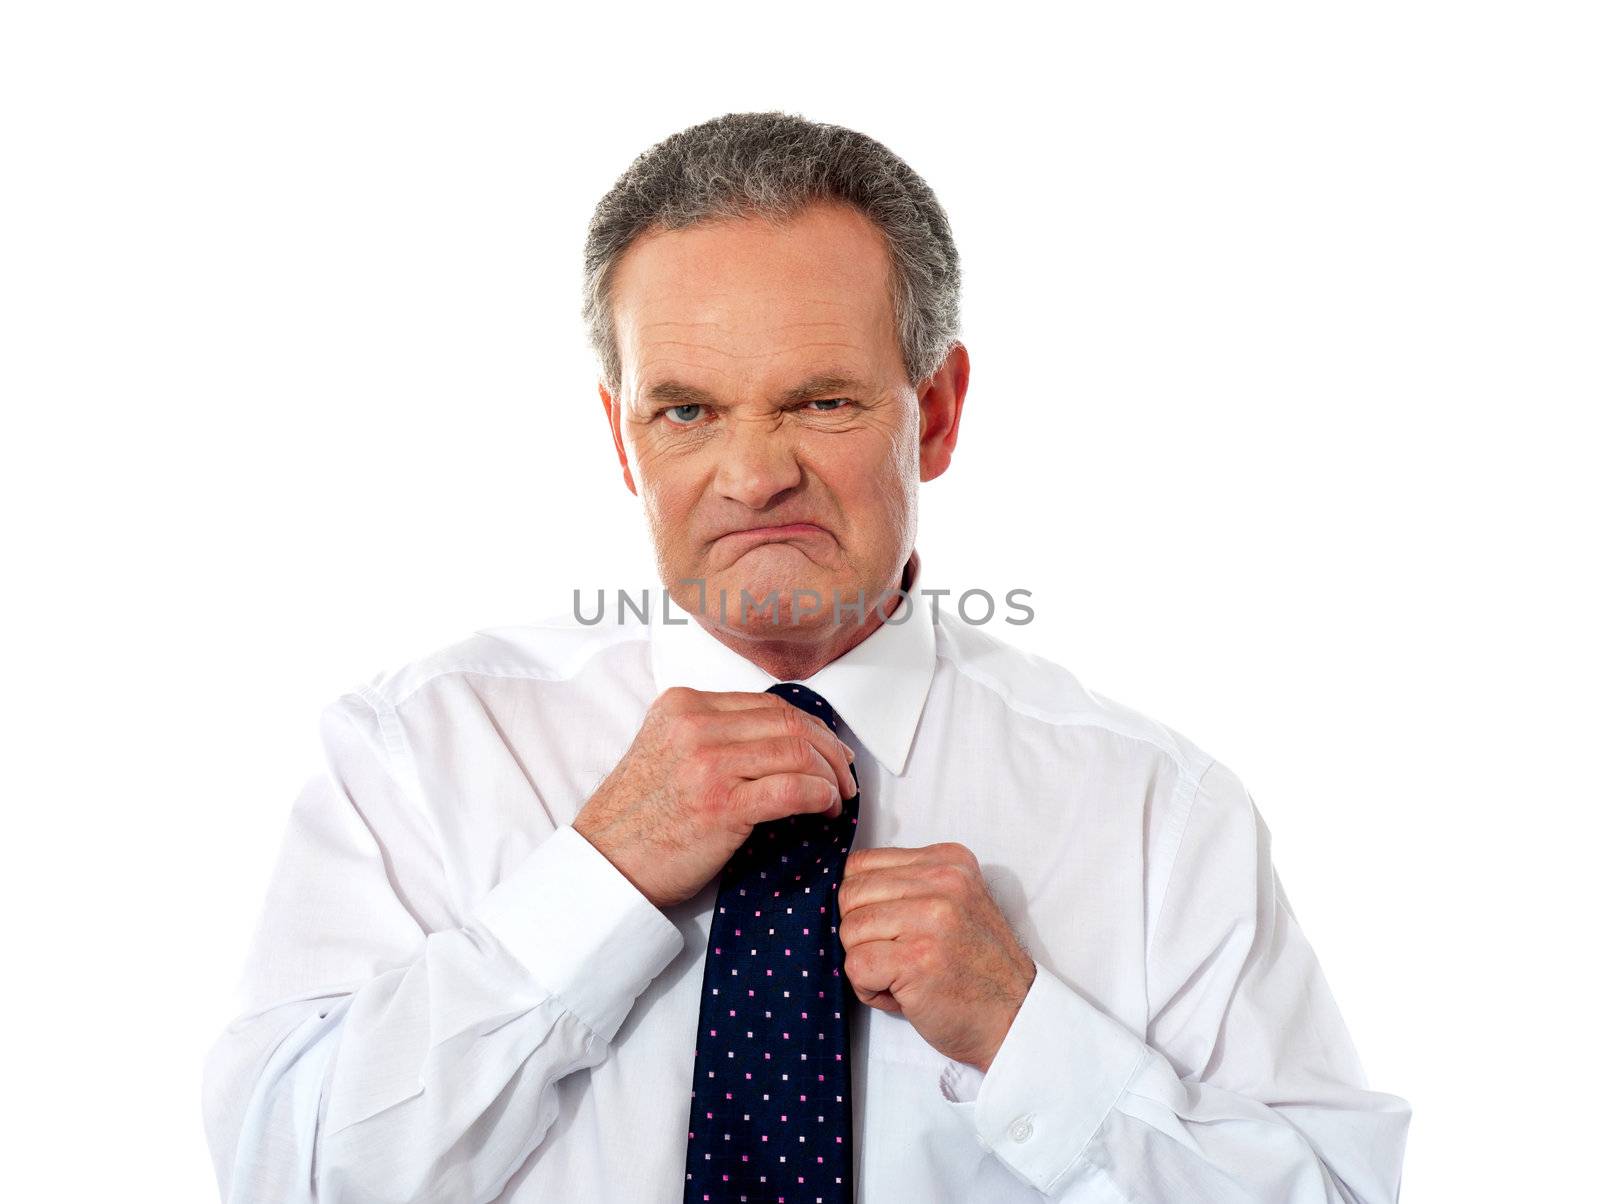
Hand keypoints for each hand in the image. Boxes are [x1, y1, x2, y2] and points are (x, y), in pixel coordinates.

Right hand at [573, 686, 856, 909]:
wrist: (604, 867)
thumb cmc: (638, 821)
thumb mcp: (667, 752)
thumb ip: (713, 735)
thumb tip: (781, 740)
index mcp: (682, 705)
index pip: (768, 704)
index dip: (810, 727)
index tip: (827, 750)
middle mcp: (695, 725)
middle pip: (789, 722)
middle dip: (828, 748)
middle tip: (843, 775)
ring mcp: (708, 762)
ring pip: (798, 750)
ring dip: (830, 775)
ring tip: (837, 797)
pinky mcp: (722, 804)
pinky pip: (794, 788)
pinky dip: (821, 796)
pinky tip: (825, 809)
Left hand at [839, 842, 1036, 1072]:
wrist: (1015, 1018)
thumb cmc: (975, 968)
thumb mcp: (952, 904)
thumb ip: (907, 887)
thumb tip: (842, 889)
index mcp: (948, 861)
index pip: (861, 864)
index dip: (860, 904)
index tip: (889, 930)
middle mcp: (943, 881)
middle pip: (850, 895)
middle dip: (859, 934)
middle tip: (893, 958)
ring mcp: (932, 918)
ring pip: (849, 930)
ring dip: (864, 963)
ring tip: (901, 978)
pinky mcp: (918, 959)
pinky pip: (855, 965)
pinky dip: (868, 988)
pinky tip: (900, 995)